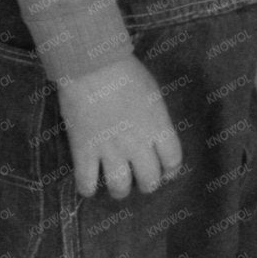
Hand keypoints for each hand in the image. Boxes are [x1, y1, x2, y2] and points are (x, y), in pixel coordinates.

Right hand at [55, 56, 183, 199]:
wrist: (92, 66)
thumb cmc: (126, 73)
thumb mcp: (152, 94)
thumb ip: (156, 119)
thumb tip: (154, 135)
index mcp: (158, 127)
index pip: (173, 161)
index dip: (171, 170)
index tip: (165, 171)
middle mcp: (137, 143)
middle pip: (149, 180)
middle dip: (147, 184)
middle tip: (140, 180)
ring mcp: (110, 150)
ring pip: (119, 188)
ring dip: (120, 191)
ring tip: (117, 185)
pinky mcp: (83, 151)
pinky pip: (86, 183)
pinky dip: (88, 189)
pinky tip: (89, 183)